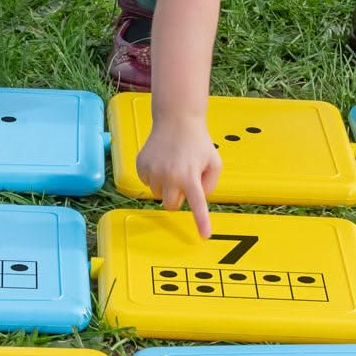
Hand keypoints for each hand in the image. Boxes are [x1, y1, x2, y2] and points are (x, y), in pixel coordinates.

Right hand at [135, 118, 222, 238]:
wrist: (176, 119)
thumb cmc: (197, 142)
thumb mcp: (214, 162)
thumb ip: (210, 185)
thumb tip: (196, 199)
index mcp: (191, 176)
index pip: (197, 204)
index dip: (201, 221)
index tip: (204, 236)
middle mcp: (170, 175)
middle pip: (172, 205)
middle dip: (178, 197)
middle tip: (184, 179)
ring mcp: (153, 171)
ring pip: (158, 194)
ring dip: (166, 185)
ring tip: (173, 164)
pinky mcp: (141, 166)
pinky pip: (147, 183)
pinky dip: (154, 176)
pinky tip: (161, 160)